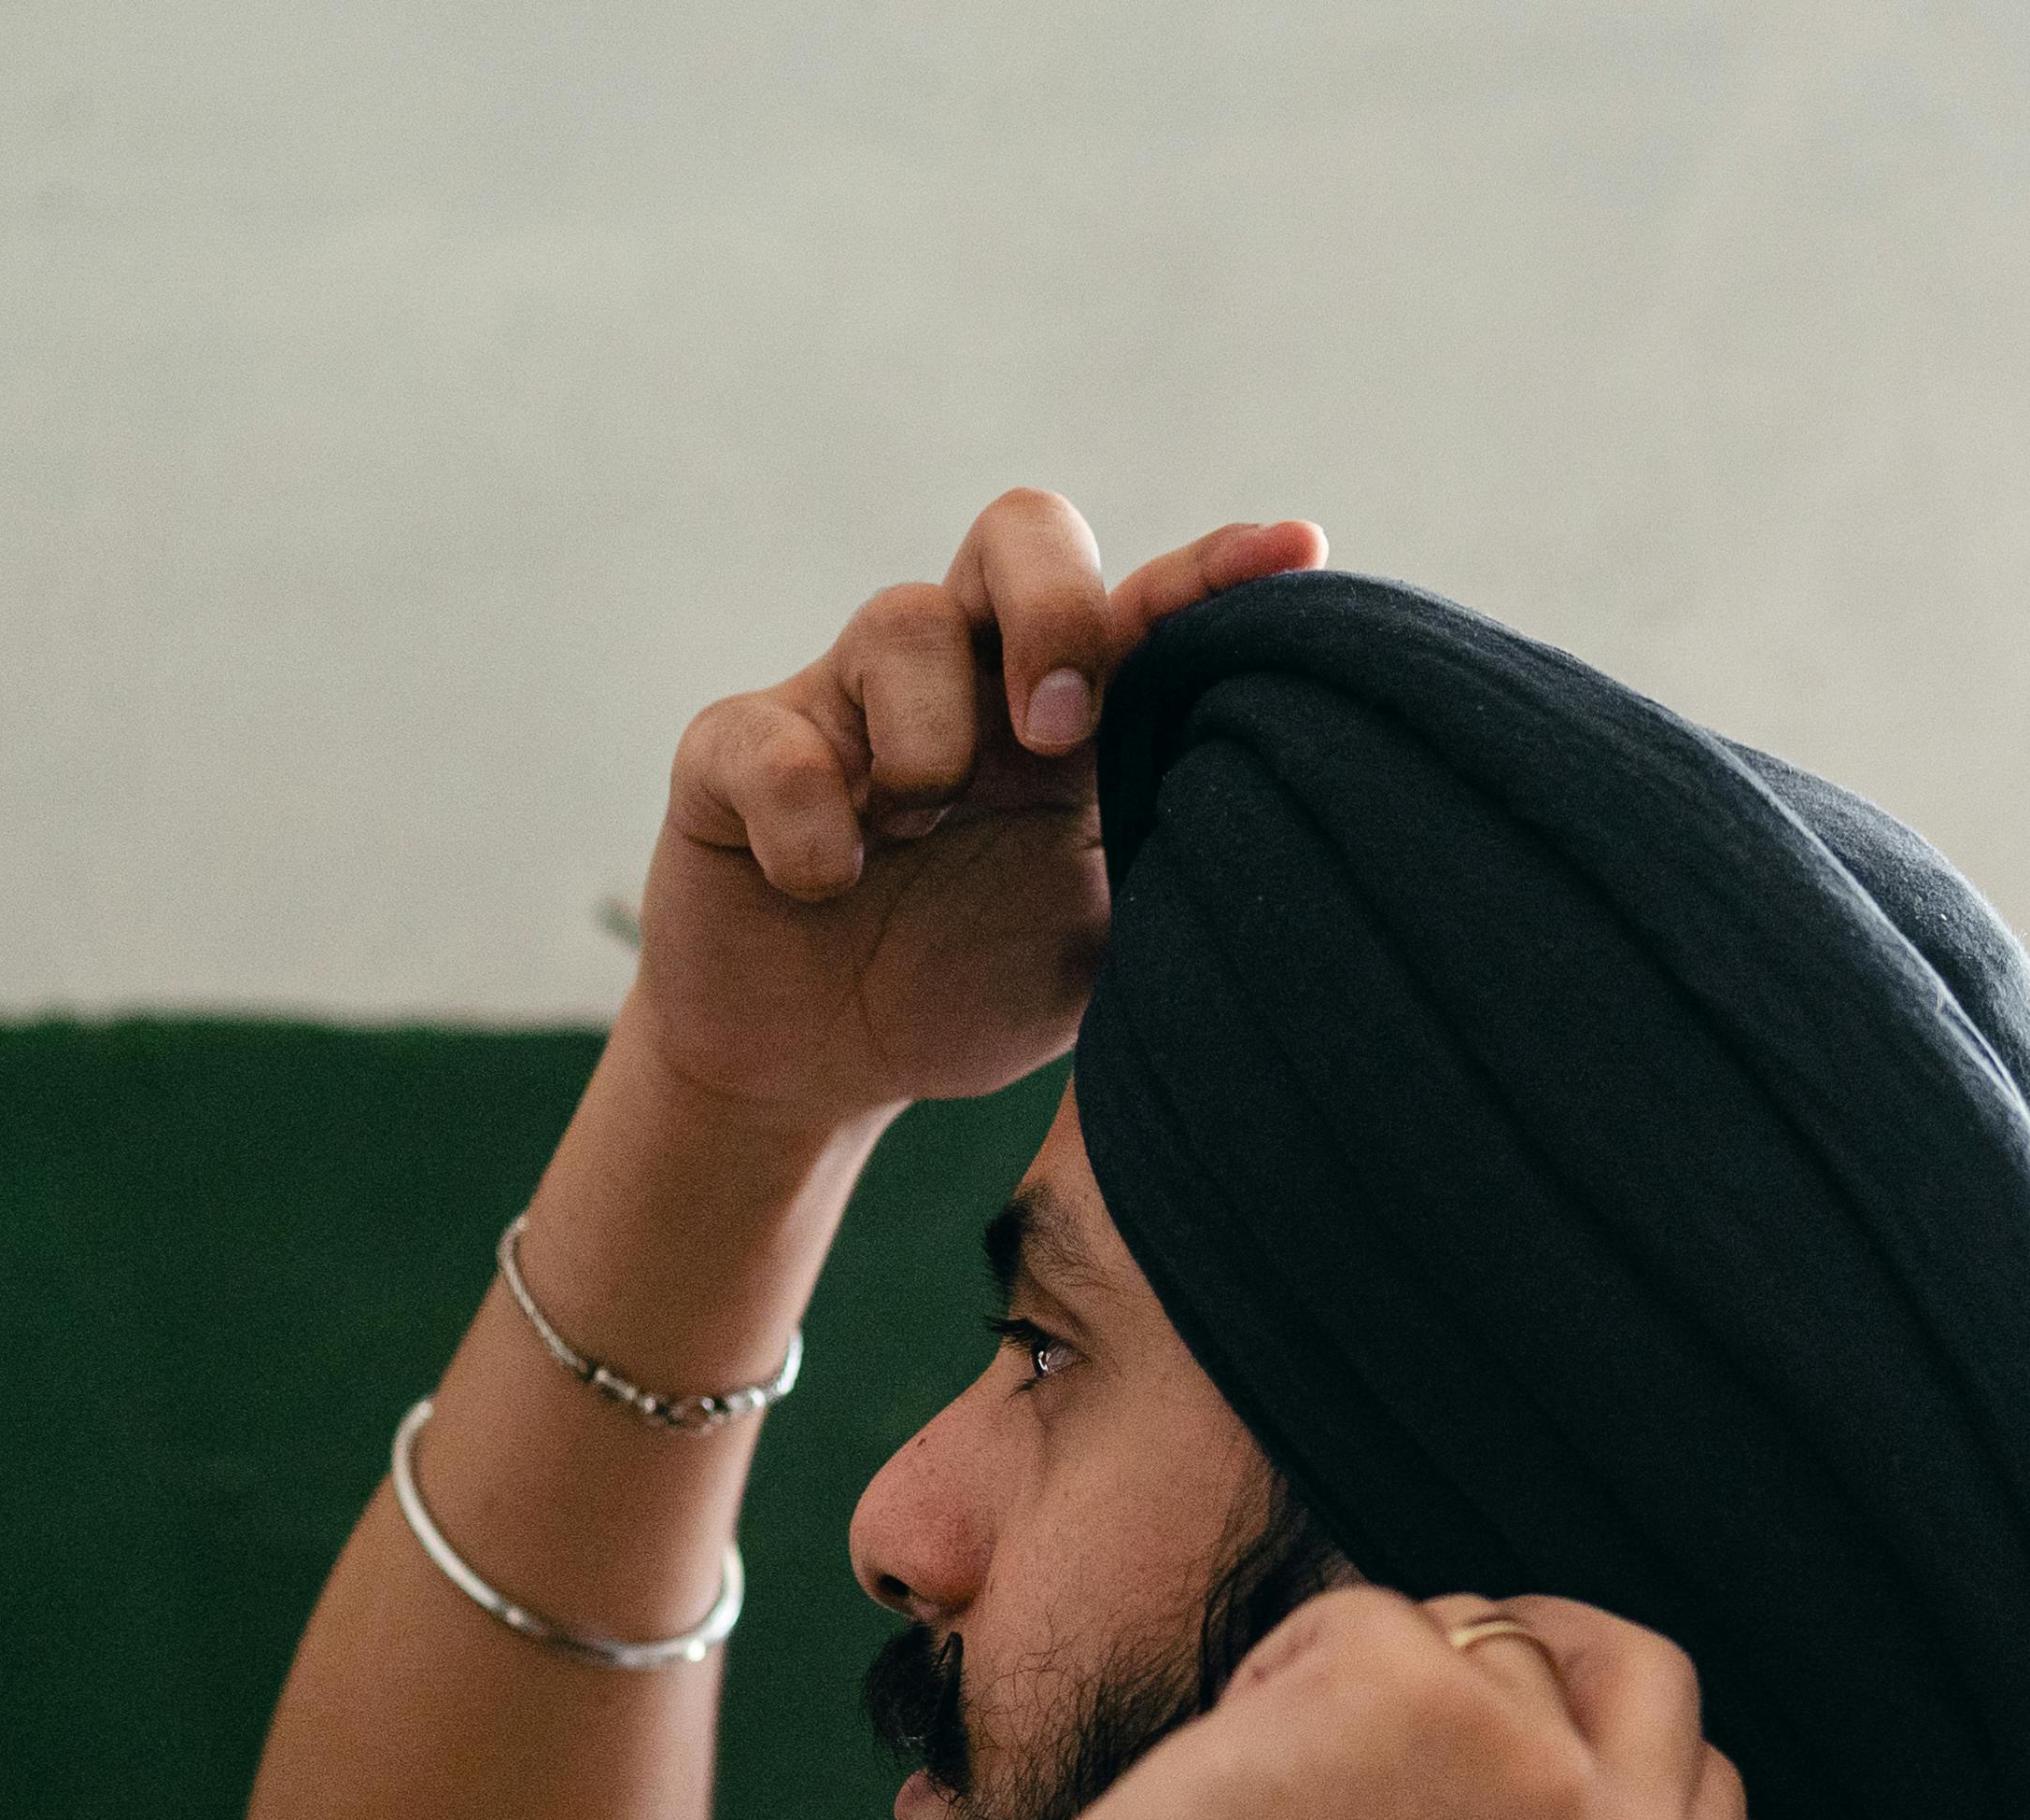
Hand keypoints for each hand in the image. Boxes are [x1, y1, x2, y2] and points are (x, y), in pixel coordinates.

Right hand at [615, 491, 1326, 1138]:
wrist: (811, 1075)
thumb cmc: (963, 990)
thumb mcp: (1100, 953)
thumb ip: (1171, 887)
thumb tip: (1284, 856)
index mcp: (1064, 721)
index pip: (1144, 613)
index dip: (1215, 574)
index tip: (1298, 552)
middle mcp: (962, 682)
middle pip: (1022, 534)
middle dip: (1054, 610)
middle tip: (1055, 732)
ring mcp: (844, 707)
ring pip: (901, 621)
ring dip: (931, 733)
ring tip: (918, 830)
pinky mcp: (731, 755)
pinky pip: (770, 738)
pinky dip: (809, 820)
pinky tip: (823, 885)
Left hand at [931, 1591, 1750, 1819]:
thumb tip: (1533, 1748)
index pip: (1702, 1785)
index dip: (1607, 1731)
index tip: (1519, 1726)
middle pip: (1645, 1669)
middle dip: (1546, 1641)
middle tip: (1428, 1672)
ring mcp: (1537, 1779)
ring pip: (1480, 1635)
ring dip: (1371, 1682)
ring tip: (1281, 1803)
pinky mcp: (1425, 1698)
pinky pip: (1366, 1614)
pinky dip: (1279, 1668)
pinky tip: (1231, 1777)